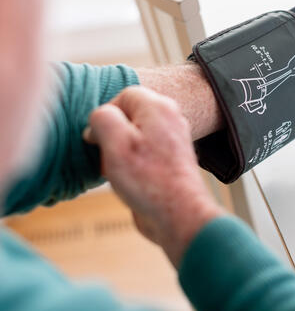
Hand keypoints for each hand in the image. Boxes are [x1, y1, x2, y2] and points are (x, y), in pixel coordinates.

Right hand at [83, 86, 222, 266]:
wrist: (179, 214)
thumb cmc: (148, 179)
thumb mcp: (115, 143)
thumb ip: (103, 118)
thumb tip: (99, 119)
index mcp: (158, 107)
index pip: (124, 95)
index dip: (106, 114)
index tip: (99, 139)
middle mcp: (170, 118)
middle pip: (130, 115)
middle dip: (112, 134)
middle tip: (110, 156)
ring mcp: (172, 140)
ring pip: (136, 135)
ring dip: (120, 151)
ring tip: (120, 171)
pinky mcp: (171, 160)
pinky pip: (145, 152)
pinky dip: (133, 162)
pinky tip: (130, 180)